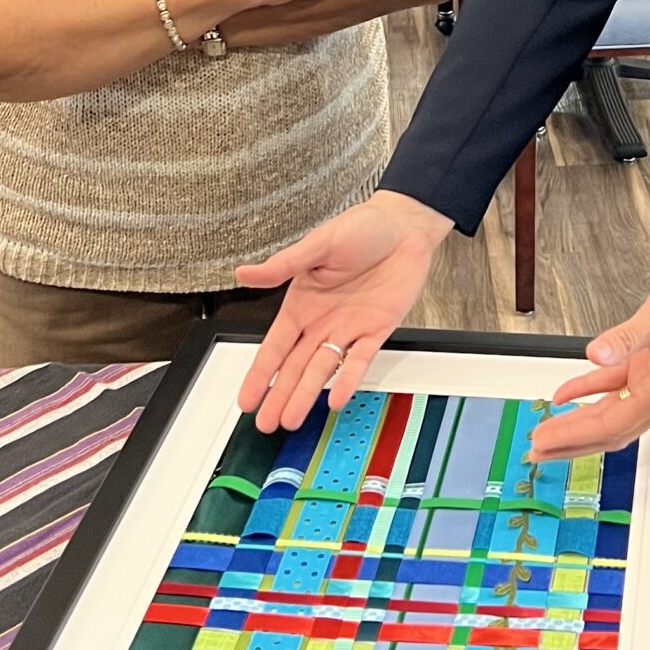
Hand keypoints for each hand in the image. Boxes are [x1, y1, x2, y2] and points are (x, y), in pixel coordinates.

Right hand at [235, 190, 454, 429]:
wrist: (404, 226)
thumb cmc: (360, 227)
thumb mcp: (318, 244)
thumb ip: (283, 265)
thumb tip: (244, 273)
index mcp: (302, 303)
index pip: (275, 347)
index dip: (260, 374)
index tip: (246, 399)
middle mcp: (322, 322)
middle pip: (295, 367)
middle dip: (279, 395)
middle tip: (264, 424)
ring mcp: (348, 329)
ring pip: (322, 370)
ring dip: (306, 395)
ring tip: (290, 420)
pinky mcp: (376, 330)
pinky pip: (359, 360)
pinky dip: (348, 379)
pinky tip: (336, 399)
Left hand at [527, 258, 649, 462]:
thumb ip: (626, 339)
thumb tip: (595, 355)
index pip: (611, 424)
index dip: (575, 435)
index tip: (545, 441)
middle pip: (609, 430)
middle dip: (571, 442)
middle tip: (537, 449)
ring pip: (610, 413)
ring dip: (578, 424)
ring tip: (547, 432)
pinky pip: (615, 387)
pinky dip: (590, 391)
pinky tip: (567, 393)